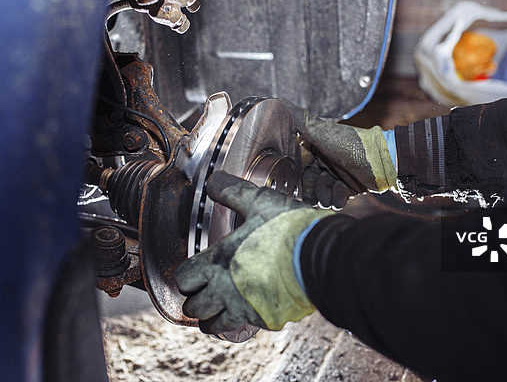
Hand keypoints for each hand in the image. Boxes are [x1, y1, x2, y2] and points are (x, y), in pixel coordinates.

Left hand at [175, 172, 331, 332]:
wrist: (322, 255)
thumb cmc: (289, 229)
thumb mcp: (258, 201)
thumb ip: (232, 192)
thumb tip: (212, 181)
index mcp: (218, 263)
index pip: (183, 280)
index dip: (186, 275)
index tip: (194, 271)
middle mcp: (226, 291)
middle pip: (194, 308)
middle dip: (196, 299)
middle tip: (204, 291)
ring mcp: (247, 308)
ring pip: (215, 325)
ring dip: (213, 317)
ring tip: (219, 308)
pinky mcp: (267, 319)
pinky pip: (247, 325)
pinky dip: (244, 319)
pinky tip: (250, 307)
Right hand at [288, 104, 397, 196]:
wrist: (382, 161)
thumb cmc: (351, 143)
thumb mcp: (321, 130)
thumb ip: (299, 119)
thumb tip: (278, 102)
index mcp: (314, 148)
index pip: (296, 165)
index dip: (292, 175)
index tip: (291, 183)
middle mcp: (323, 162)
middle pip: (306, 183)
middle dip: (309, 190)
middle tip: (313, 193)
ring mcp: (335, 176)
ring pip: (319, 194)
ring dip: (323, 196)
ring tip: (330, 193)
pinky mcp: (347, 189)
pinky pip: (335, 200)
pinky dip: (337, 200)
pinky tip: (342, 195)